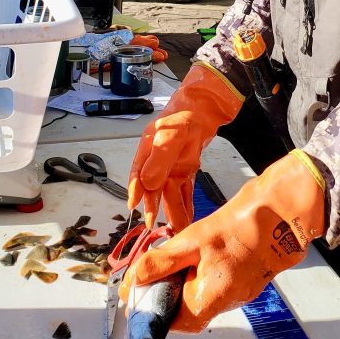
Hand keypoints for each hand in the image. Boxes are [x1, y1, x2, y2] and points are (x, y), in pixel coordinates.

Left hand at [120, 151, 325, 331]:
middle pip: (186, 311)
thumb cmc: (237, 228)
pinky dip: (201, 275)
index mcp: (210, 300)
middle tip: (154, 271)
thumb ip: (160, 263)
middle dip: (167, 293)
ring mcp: (239, 293)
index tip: (138, 292)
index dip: (152, 309)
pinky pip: (216, 285)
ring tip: (176, 258)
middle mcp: (226, 303)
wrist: (279, 215)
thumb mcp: (191, 242)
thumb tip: (132, 281)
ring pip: (201, 297)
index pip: (172, 321)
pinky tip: (199, 254)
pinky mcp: (246, 281)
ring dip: (184, 282)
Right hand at [127, 64, 242, 230]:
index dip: (135, 192)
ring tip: (177, 228)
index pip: (138, 175)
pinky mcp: (186, 170)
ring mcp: (172, 167)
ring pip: (170, 193)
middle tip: (154, 226)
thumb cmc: (184, 117)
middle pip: (154, 188)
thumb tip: (148, 184)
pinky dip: (186, 203)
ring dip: (173, 209)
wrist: (206, 109)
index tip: (133, 208)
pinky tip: (188, 217)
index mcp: (148, 150)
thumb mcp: (172, 136)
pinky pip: (185, 190)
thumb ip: (160, 159)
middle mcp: (157, 161)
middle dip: (155, 207)